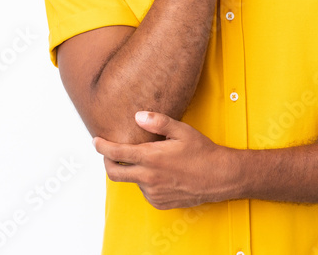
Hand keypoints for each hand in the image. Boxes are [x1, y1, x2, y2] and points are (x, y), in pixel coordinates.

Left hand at [92, 111, 240, 209]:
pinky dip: (147, 181)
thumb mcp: (182, 130)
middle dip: (107, 162)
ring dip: (134, 171)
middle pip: (114, 173)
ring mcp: (153, 192)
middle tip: (109, 153)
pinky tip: (161, 173)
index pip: (116, 153)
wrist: (220, 177)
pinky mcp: (160, 202)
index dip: (102, 146)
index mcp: (151, 158)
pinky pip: (145, 191)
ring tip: (150, 160)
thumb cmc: (203, 152)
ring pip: (133, 181)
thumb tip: (138, 116)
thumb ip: (158, 122)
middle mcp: (149, 177)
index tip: (96, 141)